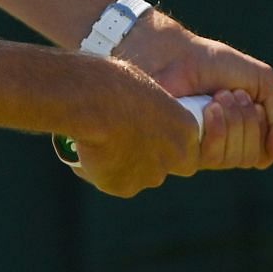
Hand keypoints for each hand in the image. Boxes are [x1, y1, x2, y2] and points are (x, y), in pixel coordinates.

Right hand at [62, 59, 204, 197]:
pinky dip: (99, 170)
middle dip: (143, 158)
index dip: (164, 142)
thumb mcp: (143, 88)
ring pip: (136, 176)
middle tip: (119, 138)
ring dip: (121, 165)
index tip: (144, 131)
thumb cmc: (116, 84)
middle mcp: (174, 158)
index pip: (185, 148)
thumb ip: (149, 108)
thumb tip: (137, 112)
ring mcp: (149, 176)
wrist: (95, 102)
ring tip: (97, 141)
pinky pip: (111, 181)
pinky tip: (86, 152)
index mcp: (186, 130)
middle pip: (161, 166)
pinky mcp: (123, 187)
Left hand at [113, 7, 272, 166]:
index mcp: (238, 133)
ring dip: (235, 120)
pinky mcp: (182, 151)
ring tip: (219, 96)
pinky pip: (213, 157)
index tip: (256, 105)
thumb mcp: (260, 82)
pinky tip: (209, 108)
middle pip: (251, 158)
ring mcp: (199, 150)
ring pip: (235, 158)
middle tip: (233, 94)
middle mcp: (219, 145)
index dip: (264, 131)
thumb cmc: (212, 64)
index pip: (263, 155)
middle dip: (249, 121)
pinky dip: (219, 127)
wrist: (177, 54)